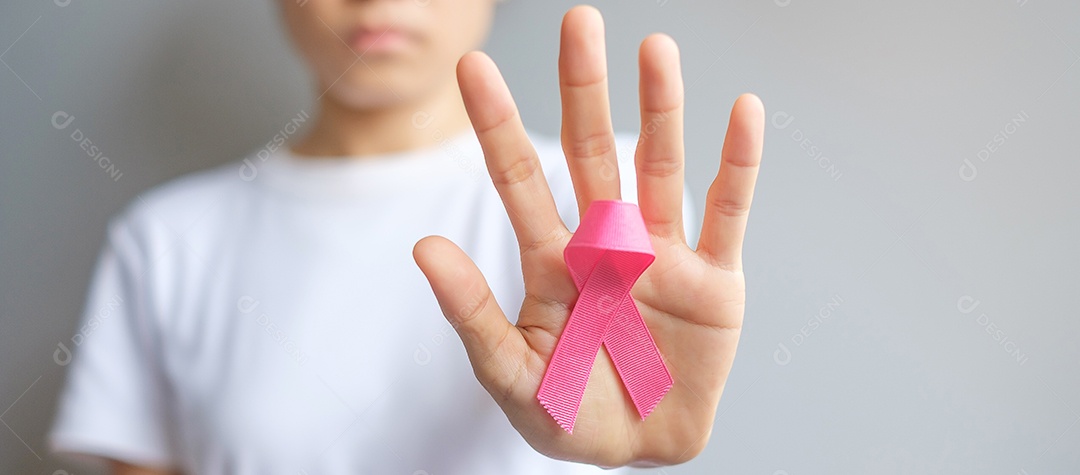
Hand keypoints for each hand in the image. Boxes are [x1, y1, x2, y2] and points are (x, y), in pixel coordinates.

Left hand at [413, 5, 763, 467]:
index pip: (520, 180)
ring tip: (656, 49)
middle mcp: (607, 242)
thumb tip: (423, 247)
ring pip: (661, 167)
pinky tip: (742, 111)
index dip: (496, 125)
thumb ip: (471, 314)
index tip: (472, 68)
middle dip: (582, 91)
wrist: (641, 451)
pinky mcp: (715, 279)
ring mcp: (663, 255)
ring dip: (661, 109)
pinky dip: (738, 163)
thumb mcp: (512, 374)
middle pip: (592, 153)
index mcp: (554, 261)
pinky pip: (728, 211)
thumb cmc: (569, 413)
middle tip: (578, 24)